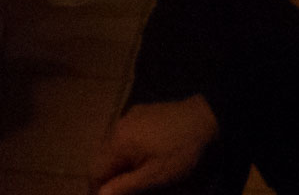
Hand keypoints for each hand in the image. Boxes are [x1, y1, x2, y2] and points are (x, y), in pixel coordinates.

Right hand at [89, 98, 218, 194]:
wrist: (203, 119)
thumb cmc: (179, 152)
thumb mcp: (154, 176)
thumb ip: (124, 186)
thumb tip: (99, 194)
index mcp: (117, 143)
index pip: (95, 171)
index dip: (98, 189)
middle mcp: (117, 127)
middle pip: (102, 158)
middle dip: (108, 177)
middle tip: (124, 190)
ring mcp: (128, 117)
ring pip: (113, 146)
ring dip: (118, 164)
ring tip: (134, 177)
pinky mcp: (140, 113)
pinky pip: (125, 135)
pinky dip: (128, 150)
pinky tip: (144, 156)